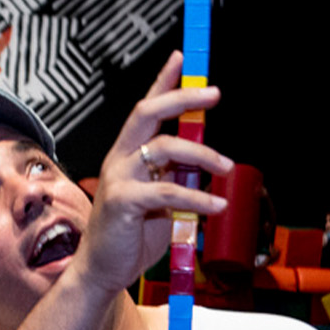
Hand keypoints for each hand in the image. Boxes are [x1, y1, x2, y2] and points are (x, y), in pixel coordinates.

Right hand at [71, 52, 232, 295]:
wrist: (102, 271)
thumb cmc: (129, 236)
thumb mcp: (159, 200)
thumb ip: (175, 176)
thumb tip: (204, 159)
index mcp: (127, 154)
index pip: (145, 108)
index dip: (162, 81)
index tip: (182, 59)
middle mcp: (119, 158)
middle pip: (148, 112)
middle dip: (182, 97)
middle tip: (214, 94)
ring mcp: (118, 178)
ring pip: (165, 147)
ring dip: (203, 154)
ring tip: (227, 167)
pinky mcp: (123, 201)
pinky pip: (168, 190)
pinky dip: (198, 196)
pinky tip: (216, 205)